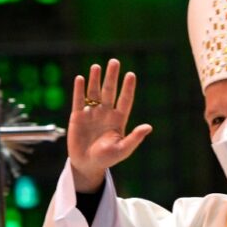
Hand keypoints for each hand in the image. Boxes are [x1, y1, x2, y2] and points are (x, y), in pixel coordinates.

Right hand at [68, 59, 152, 191]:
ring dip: (95, 79)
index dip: (128, 87)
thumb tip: (149, 127)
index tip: (130, 74)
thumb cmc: (107, 158)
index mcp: (118, 119)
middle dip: (112, 77)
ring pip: (94, 92)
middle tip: (114, 62)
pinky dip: (79, 90)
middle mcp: (106, 112)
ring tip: (97, 67)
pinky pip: (78, 100)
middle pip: (109, 91)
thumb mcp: (123, 149)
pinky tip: (80, 79)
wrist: (87, 164)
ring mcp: (92, 113)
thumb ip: (135, 138)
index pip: (125, 100)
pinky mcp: (77, 116)